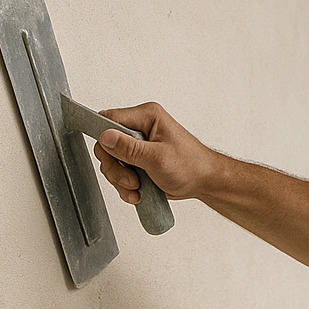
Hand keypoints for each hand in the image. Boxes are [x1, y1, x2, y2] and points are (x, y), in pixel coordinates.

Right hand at [92, 102, 216, 203]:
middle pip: (107, 144)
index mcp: (147, 116)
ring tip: (137, 188)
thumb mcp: (158, 158)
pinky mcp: (137, 160)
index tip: (109, 157)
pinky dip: (125, 185)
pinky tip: (138, 192)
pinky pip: (119, 171)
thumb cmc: (192, 166)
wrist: (204, 182)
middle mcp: (140, 127)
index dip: (104, 138)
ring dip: (120, 179)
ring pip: (111, 161)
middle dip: (115, 167)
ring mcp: (138, 145)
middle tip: (130, 180)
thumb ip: (129, 148)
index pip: (109, 119)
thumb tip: (105, 136)